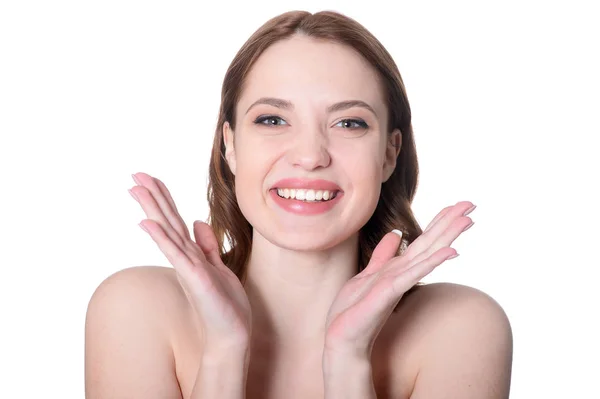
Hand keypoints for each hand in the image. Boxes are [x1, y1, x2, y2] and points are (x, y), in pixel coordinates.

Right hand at [129, 172, 251, 351]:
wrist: (232, 335)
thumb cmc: (226, 306)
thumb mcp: (219, 268)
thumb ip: (208, 246)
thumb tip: (198, 221)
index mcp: (192, 255)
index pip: (175, 220)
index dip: (164, 199)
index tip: (151, 178)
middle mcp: (186, 258)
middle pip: (166, 221)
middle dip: (152, 197)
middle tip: (135, 174)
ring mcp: (187, 268)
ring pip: (167, 232)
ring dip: (151, 209)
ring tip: (135, 188)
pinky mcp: (194, 278)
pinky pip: (176, 254)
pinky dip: (161, 238)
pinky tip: (147, 223)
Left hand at [323, 201, 475, 357]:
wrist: (344, 340)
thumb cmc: (354, 311)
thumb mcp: (367, 275)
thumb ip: (383, 255)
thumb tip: (396, 233)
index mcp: (398, 268)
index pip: (423, 240)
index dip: (439, 222)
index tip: (457, 204)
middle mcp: (403, 273)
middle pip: (431, 243)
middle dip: (450, 223)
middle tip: (471, 204)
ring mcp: (399, 282)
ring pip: (427, 254)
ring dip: (447, 236)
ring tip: (468, 220)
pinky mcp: (390, 292)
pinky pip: (413, 274)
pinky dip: (432, 262)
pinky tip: (451, 252)